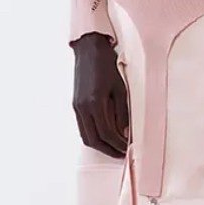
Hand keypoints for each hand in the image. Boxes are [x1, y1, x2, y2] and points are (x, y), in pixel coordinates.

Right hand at [71, 32, 129, 157]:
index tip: (128, 148)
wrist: (89, 50)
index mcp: (95, 103)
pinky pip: (82, 127)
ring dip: (100, 145)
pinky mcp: (75, 105)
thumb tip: (125, 131)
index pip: (107, 133)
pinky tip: (103, 136)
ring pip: (86, 136)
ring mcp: (77, 107)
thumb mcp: (120, 88)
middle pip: (94, 139)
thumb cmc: (107, 66)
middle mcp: (83, 107)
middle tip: (121, 154)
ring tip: (113, 147)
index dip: (118, 144)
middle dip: (108, 149)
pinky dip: (93, 136)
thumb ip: (122, 112)